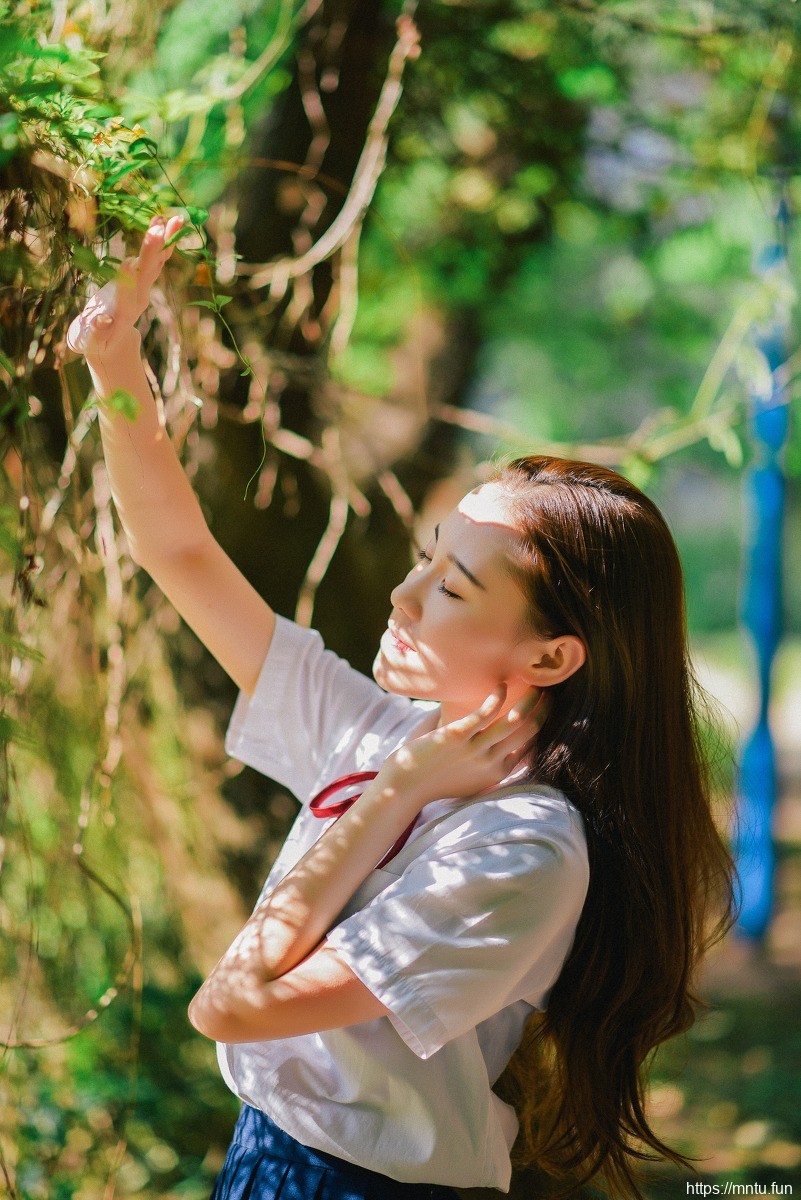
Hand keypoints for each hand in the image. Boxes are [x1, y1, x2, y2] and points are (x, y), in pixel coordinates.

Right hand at [66, 213, 183, 361]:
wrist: (112, 343)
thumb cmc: (92, 341)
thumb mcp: (88, 341)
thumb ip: (93, 331)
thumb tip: (100, 320)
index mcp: (122, 313)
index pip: (126, 295)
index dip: (126, 280)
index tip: (128, 263)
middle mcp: (138, 298)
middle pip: (146, 274)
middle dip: (151, 252)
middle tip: (159, 230)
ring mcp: (144, 288)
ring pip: (157, 263)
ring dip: (165, 241)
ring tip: (174, 219)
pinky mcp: (144, 281)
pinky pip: (157, 259)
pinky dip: (162, 241)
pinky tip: (165, 221)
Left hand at [380, 685, 548, 809]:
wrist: (405, 786)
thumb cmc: (436, 780)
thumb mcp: (471, 778)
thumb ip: (488, 763)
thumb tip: (498, 740)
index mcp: (496, 773)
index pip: (528, 746)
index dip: (541, 726)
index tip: (546, 709)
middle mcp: (490, 763)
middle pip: (528, 732)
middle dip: (544, 711)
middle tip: (551, 692)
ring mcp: (475, 750)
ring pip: (514, 722)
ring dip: (529, 702)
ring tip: (536, 685)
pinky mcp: (456, 737)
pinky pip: (484, 714)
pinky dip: (497, 698)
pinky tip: (502, 686)